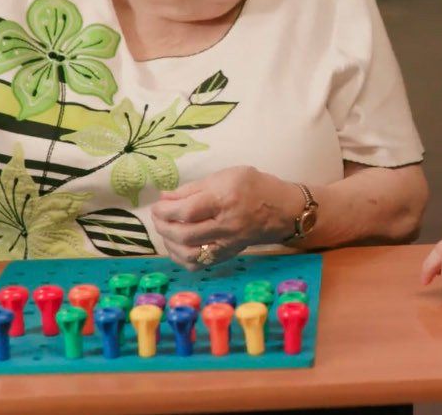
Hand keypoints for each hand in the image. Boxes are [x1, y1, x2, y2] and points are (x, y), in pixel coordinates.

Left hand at [149, 165, 296, 270]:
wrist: (283, 211)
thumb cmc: (254, 187)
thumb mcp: (226, 176)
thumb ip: (193, 188)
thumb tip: (165, 198)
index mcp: (225, 200)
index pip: (188, 210)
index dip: (166, 210)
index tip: (158, 205)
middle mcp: (226, 225)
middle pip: (185, 234)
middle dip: (163, 226)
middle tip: (158, 216)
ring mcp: (227, 244)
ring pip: (189, 253)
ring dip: (169, 243)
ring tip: (165, 229)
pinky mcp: (227, 255)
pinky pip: (197, 264)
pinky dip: (181, 257)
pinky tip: (176, 245)